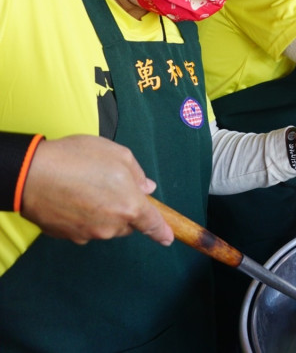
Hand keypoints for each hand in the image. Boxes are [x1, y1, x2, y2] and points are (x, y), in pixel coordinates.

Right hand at [21, 135, 172, 245]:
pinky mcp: (69, 236)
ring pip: (105, 226)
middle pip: (127, 223)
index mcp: (130, 206)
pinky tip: (70, 197)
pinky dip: (82, 216)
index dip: (162, 231)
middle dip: (124, 208)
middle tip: (108, 185)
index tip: (168, 238)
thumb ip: (137, 173)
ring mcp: (89, 233)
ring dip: (103, 212)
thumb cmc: (76, 159)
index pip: (152, 223)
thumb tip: (146, 187)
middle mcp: (112, 225)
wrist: (30, 174)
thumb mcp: (117, 154)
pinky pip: (84, 228)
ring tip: (85, 187)